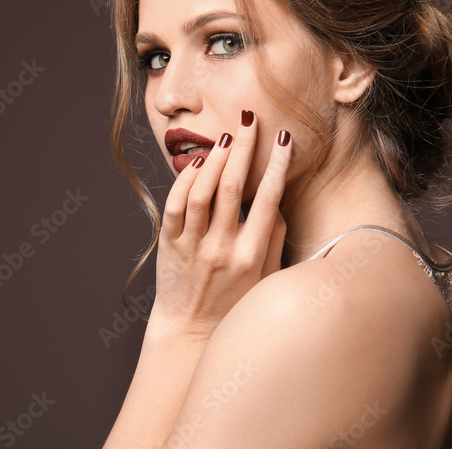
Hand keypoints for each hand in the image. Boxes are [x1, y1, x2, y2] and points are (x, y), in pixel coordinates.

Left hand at [149, 111, 290, 338]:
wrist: (191, 332)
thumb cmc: (235, 303)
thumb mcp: (267, 277)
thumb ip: (274, 238)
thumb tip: (275, 201)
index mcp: (252, 255)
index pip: (268, 199)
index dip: (276, 164)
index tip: (283, 137)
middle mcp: (223, 248)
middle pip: (233, 186)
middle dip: (243, 147)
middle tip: (250, 119)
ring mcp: (192, 246)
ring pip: (202, 190)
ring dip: (214, 157)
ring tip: (225, 136)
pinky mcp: (168, 245)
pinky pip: (175, 204)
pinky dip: (185, 179)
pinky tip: (198, 163)